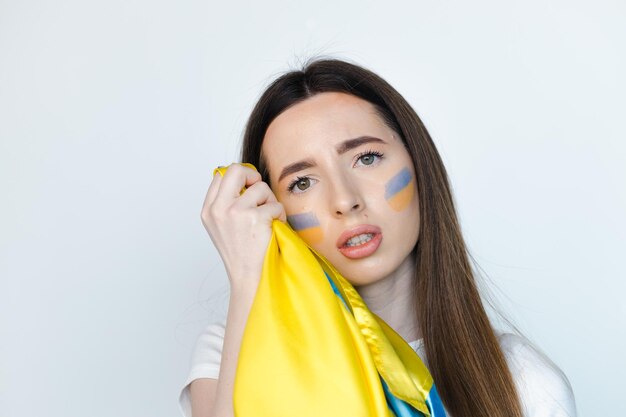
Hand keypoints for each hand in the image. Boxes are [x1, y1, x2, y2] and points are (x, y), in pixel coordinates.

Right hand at [200, 164, 285, 289]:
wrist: (247, 277)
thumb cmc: (240, 253)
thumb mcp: (221, 226)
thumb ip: (225, 202)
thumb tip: (242, 178)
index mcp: (209, 209)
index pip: (221, 174)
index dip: (239, 178)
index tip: (248, 189)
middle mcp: (219, 209)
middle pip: (237, 170)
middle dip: (253, 178)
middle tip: (260, 193)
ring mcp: (236, 212)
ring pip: (261, 188)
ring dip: (270, 202)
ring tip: (268, 219)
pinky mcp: (255, 218)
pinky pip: (275, 205)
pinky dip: (279, 216)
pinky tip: (273, 229)